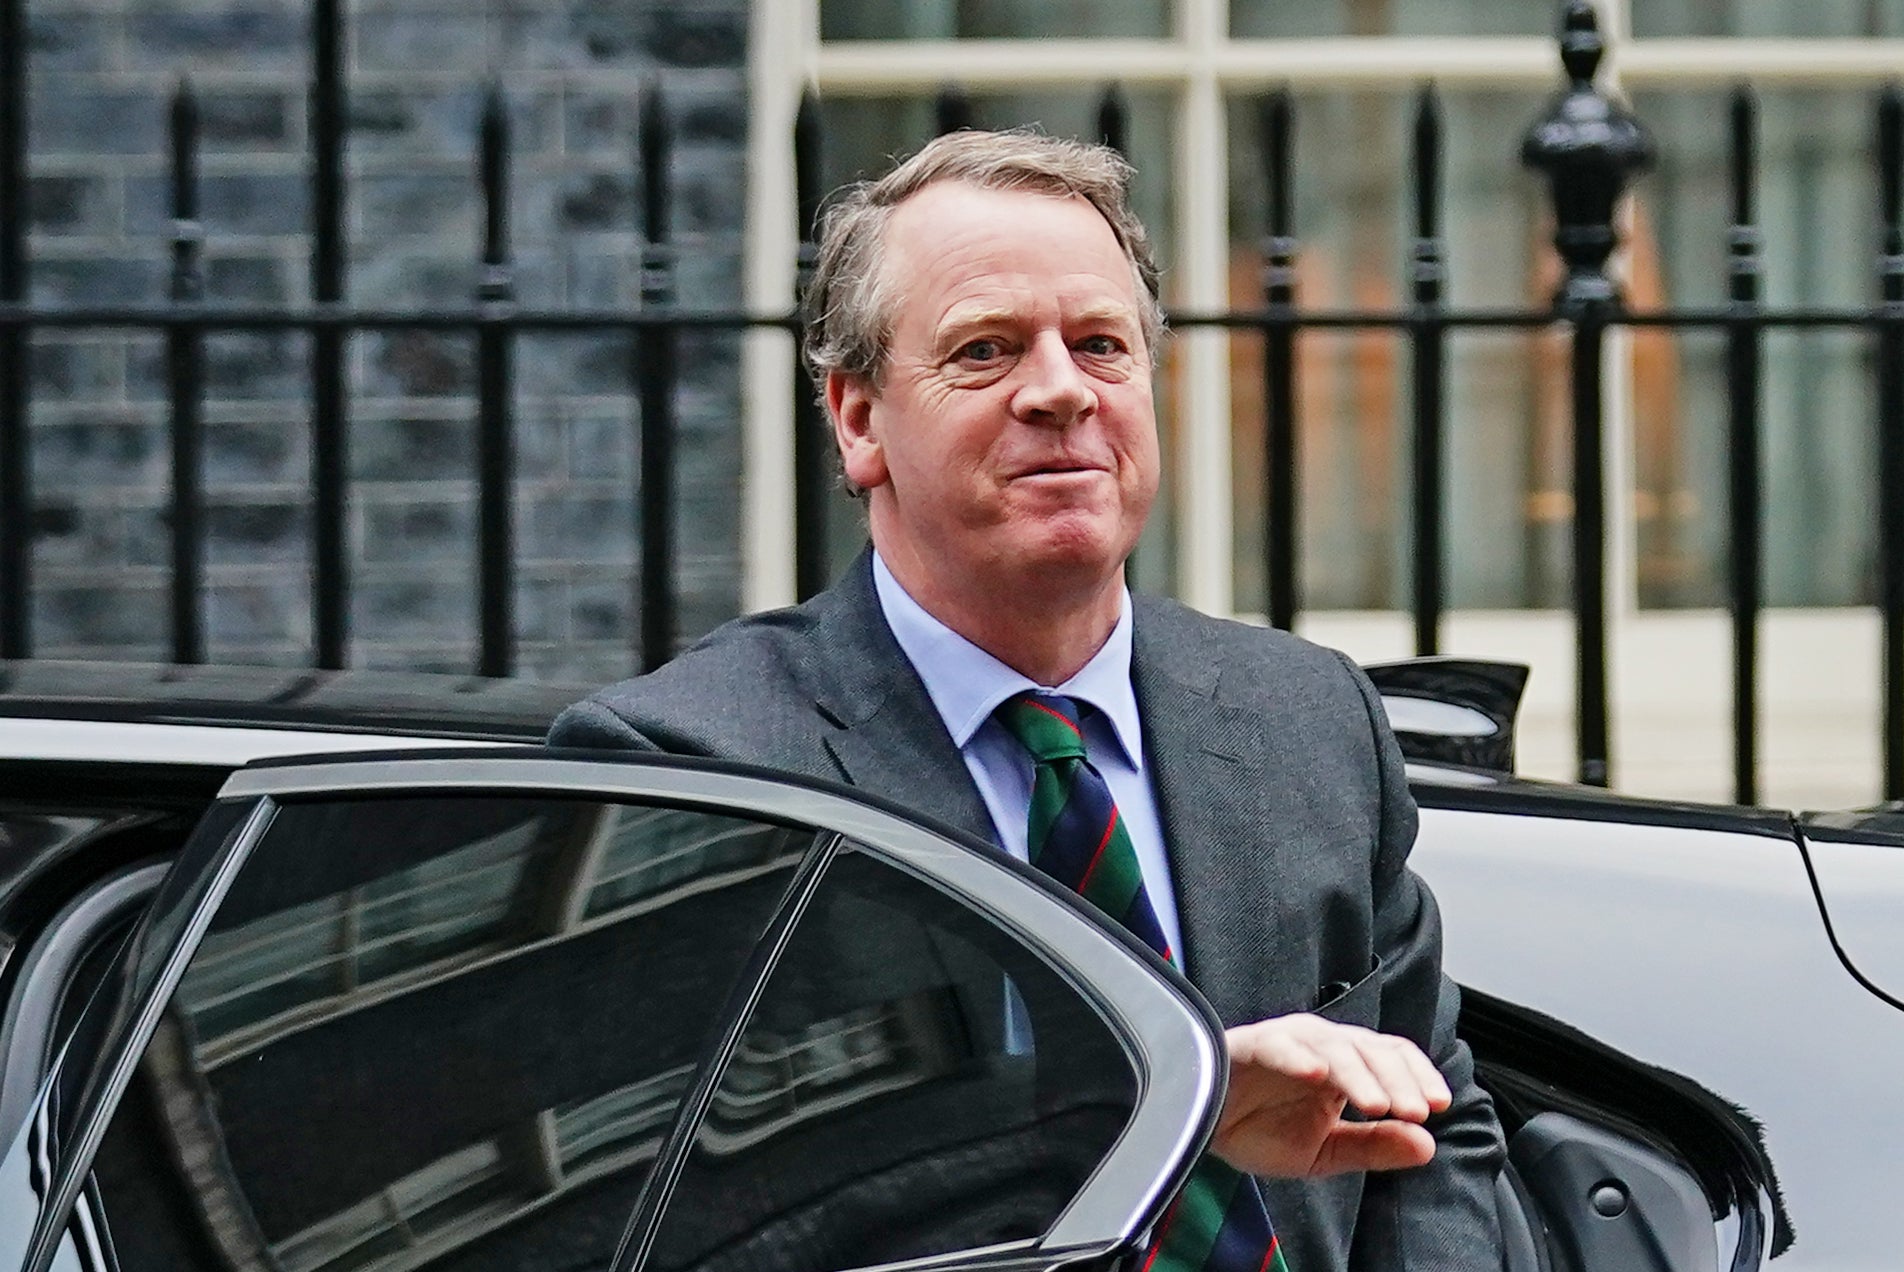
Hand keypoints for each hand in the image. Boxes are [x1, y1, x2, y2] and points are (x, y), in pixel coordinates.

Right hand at [1211, 1014, 1451, 1178]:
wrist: (1200, 1126)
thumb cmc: (1258, 1128)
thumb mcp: (1324, 1151)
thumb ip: (1373, 1147)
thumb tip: (1429, 1146)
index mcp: (1344, 1065)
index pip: (1392, 1056)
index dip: (1418, 1076)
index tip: (1438, 1107)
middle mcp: (1321, 1045)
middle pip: (1370, 1048)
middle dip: (1397, 1080)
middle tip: (1415, 1110)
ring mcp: (1286, 1041)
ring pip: (1332, 1046)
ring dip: (1359, 1074)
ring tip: (1377, 1103)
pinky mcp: (1250, 1045)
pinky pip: (1277, 1045)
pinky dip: (1297, 1057)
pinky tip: (1317, 1075)